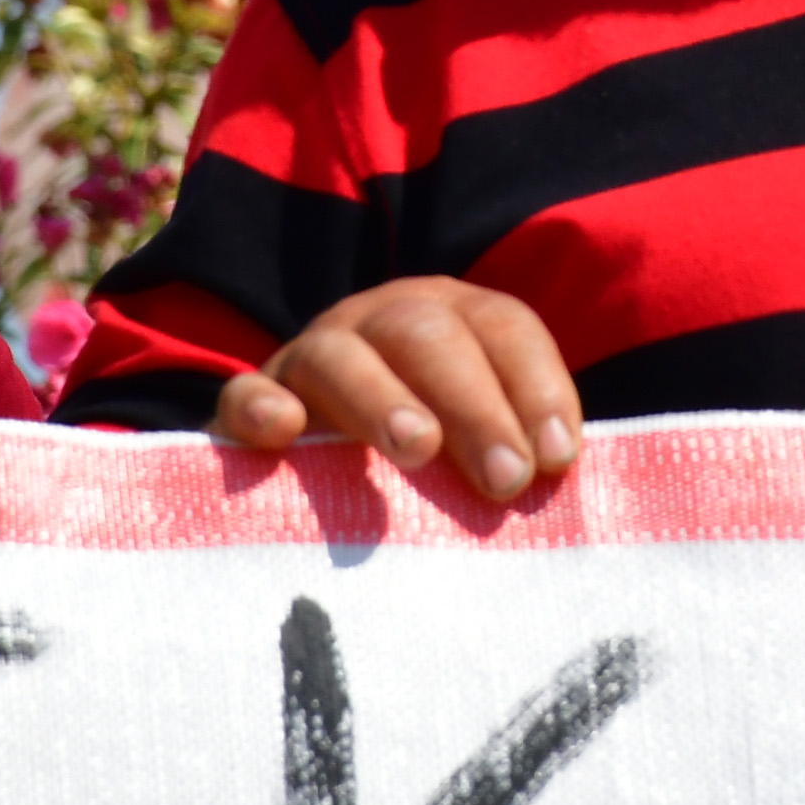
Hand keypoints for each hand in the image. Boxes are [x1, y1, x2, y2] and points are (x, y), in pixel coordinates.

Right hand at [214, 278, 584, 503]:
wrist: (314, 457)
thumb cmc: (432, 461)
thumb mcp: (479, 441)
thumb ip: (514, 450)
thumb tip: (556, 487)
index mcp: (452, 317)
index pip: (503, 326)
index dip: (537, 385)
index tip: (557, 458)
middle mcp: (382, 320)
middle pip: (429, 336)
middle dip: (476, 404)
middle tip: (506, 478)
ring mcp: (312, 354)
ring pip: (341, 355)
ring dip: (383, 398)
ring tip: (419, 448)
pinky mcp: (255, 398)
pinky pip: (247, 391)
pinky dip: (263, 405)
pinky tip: (285, 433)